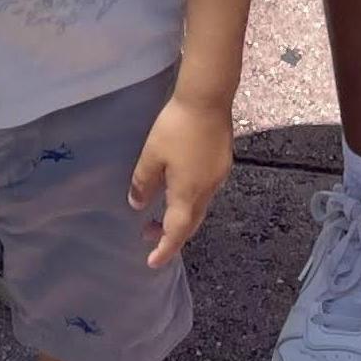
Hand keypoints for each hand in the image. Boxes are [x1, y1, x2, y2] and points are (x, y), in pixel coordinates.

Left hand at [129, 93, 231, 267]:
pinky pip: (205, 191)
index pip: (176, 232)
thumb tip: (138, 205)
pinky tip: (179, 187)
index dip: (165, 249)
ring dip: (181, 216)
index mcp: (188, 194)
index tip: (152, 262)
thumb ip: (143, 183)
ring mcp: (218, 176)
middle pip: (191, 223)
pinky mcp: (222, 162)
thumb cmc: (176, 127)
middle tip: (148, 234)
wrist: (208, 98)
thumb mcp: (151, 155)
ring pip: (200, 207)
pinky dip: (190, 199)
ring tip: (162, 212)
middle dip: (171, 234)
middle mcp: (207, 190)